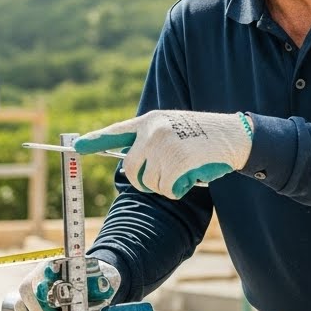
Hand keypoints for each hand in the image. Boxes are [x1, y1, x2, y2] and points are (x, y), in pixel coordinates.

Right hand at [15, 258, 119, 310]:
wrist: (93, 287)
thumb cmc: (95, 282)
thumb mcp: (102, 280)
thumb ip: (100, 283)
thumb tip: (101, 287)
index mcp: (56, 266)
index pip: (41, 273)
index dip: (43, 289)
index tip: (56, 305)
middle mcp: (40, 277)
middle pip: (26, 290)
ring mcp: (33, 293)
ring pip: (20, 307)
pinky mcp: (30, 309)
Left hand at [75, 110, 253, 198]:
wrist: (233, 136)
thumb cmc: (202, 136)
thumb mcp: (172, 128)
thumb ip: (149, 141)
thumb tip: (130, 163)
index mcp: (149, 121)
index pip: (116, 131)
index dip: (95, 140)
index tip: (77, 146)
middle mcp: (152, 131)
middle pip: (131, 170)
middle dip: (146, 181)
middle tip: (167, 176)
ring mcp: (164, 146)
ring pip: (151, 183)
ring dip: (168, 184)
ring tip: (186, 168)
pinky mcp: (177, 162)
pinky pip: (169, 189)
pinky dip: (180, 189)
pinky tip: (193, 173)